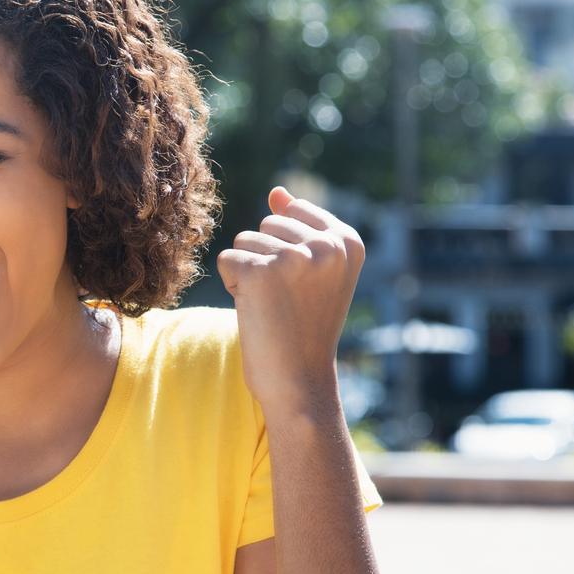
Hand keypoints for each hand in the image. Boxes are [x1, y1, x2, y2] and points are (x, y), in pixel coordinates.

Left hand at [215, 186, 364, 414]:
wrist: (298, 381)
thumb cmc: (303, 327)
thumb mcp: (312, 271)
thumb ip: (297, 226)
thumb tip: (277, 191)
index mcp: (348, 241)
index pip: (293, 212)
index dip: (286, 249)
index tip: (303, 286)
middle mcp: (327, 245)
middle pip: (266, 225)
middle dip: (265, 259)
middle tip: (285, 300)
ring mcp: (295, 257)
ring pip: (243, 242)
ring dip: (248, 274)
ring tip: (273, 306)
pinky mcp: (261, 272)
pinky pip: (226, 260)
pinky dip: (232, 285)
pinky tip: (256, 310)